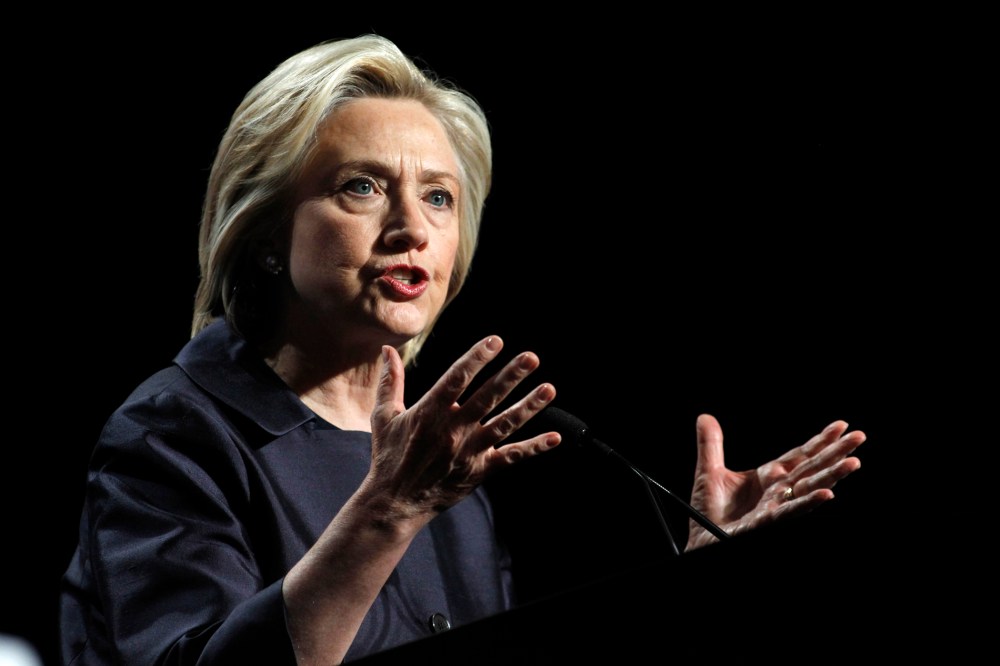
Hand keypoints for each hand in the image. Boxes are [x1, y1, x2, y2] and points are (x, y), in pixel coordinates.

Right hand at [367, 335, 559, 518]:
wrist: (395, 504)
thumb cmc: (389, 457)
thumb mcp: (385, 417)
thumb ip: (390, 381)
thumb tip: (387, 349)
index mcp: (429, 413)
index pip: (456, 379)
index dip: (476, 359)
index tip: (495, 340)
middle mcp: (452, 430)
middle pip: (487, 398)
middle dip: (510, 376)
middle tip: (531, 358)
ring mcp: (469, 452)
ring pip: (504, 425)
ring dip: (528, 406)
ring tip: (549, 389)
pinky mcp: (480, 471)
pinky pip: (511, 457)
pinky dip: (534, 448)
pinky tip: (555, 437)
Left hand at [685, 415, 864, 550]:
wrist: (701, 541)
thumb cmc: (708, 513)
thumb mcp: (709, 472)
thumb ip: (710, 444)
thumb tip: (705, 417)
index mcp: (768, 477)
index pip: (800, 455)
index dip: (820, 441)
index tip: (841, 425)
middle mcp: (778, 491)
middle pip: (812, 468)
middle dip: (836, 453)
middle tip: (859, 437)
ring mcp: (777, 507)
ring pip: (809, 488)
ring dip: (832, 476)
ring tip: (853, 463)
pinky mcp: (768, 522)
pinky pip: (791, 511)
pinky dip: (808, 502)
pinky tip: (827, 494)